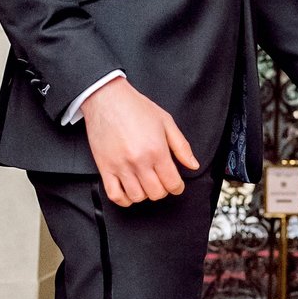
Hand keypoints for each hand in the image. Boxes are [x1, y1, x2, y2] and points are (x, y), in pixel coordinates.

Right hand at [79, 76, 198, 205]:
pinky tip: (129, 191)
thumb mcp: (166, 122)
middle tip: (160, 181)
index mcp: (157, 150)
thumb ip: (181, 146)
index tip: (176, 184)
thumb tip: (193, 165)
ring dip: (144, 194)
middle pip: (156, 193)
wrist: (107, 99)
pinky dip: (124, 199)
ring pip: (137, 197)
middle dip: (162, 190)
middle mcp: (139, 161)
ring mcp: (120, 166)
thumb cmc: (135, 107)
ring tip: (145, 183)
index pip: (172, 183)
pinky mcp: (105, 168)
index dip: (178, 187)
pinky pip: (115, 195)